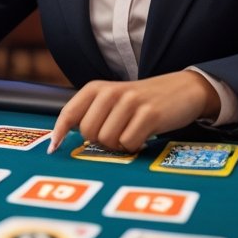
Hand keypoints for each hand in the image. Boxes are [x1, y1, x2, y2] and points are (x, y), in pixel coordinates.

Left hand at [48, 71, 220, 152]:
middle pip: (88, 132)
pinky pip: (129, 143)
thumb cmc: (143, 101)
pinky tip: (144, 135)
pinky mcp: (149, 114)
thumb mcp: (114, 100)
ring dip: (120, 145)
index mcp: (97, 88)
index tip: (54, 149)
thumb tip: (65, 139)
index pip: (69, 112)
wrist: (184, 89)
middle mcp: (111, 92)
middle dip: (101, 141)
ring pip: (108, 140)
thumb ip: (92, 113)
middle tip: (117, 135)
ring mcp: (130, 102)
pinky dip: (135, 146)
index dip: (59, 132)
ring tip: (132, 133)